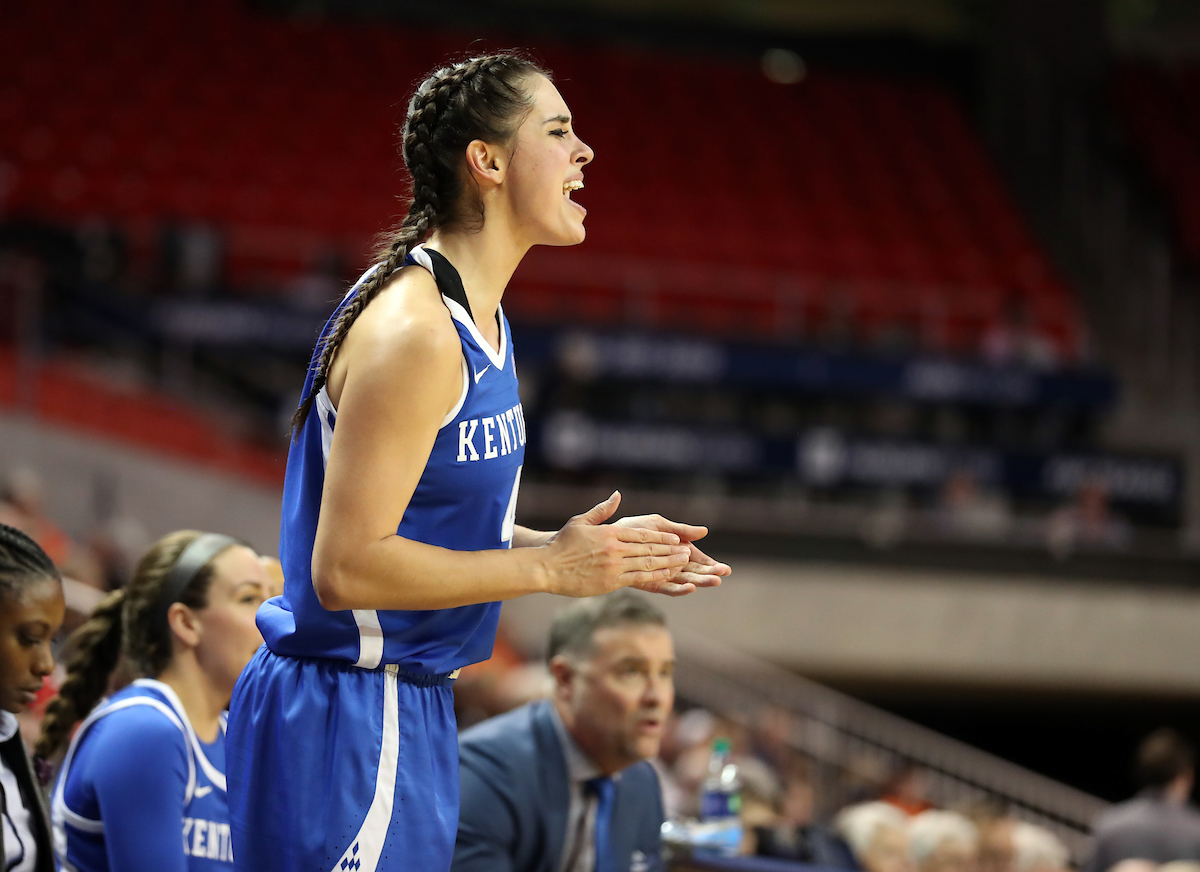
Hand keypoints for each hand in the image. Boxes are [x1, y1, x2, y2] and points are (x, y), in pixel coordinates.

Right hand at [543, 492, 691, 597]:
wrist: (548, 568)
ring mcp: (614, 566)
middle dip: (671, 550)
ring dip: (668, 563)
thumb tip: (617, 495)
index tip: (676, 538)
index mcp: (609, 532)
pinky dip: (655, 576)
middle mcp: (614, 548)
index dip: (662, 537)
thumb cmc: (562, 544)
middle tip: (688, 552)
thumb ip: (602, 510)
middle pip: (649, 548)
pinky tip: (667, 576)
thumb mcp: (581, 521)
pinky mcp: (611, 582)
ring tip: (683, 563)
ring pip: (648, 563)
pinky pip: (638, 578)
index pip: (642, 534)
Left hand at [613, 512, 730, 596]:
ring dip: (700, 581)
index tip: (725, 569)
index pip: (699, 560)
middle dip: (710, 574)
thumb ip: (681, 530)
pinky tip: (691, 587)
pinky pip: (668, 589)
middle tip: (722, 575)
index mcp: (678, 550)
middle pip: (696, 572)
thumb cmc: (635, 528)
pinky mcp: (652, 583)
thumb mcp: (660, 525)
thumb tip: (704, 532)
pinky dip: (680, 589)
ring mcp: (663, 575)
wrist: (610, 538)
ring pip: (686, 581)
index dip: (712, 565)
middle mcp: (673, 565)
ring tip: (713, 582)